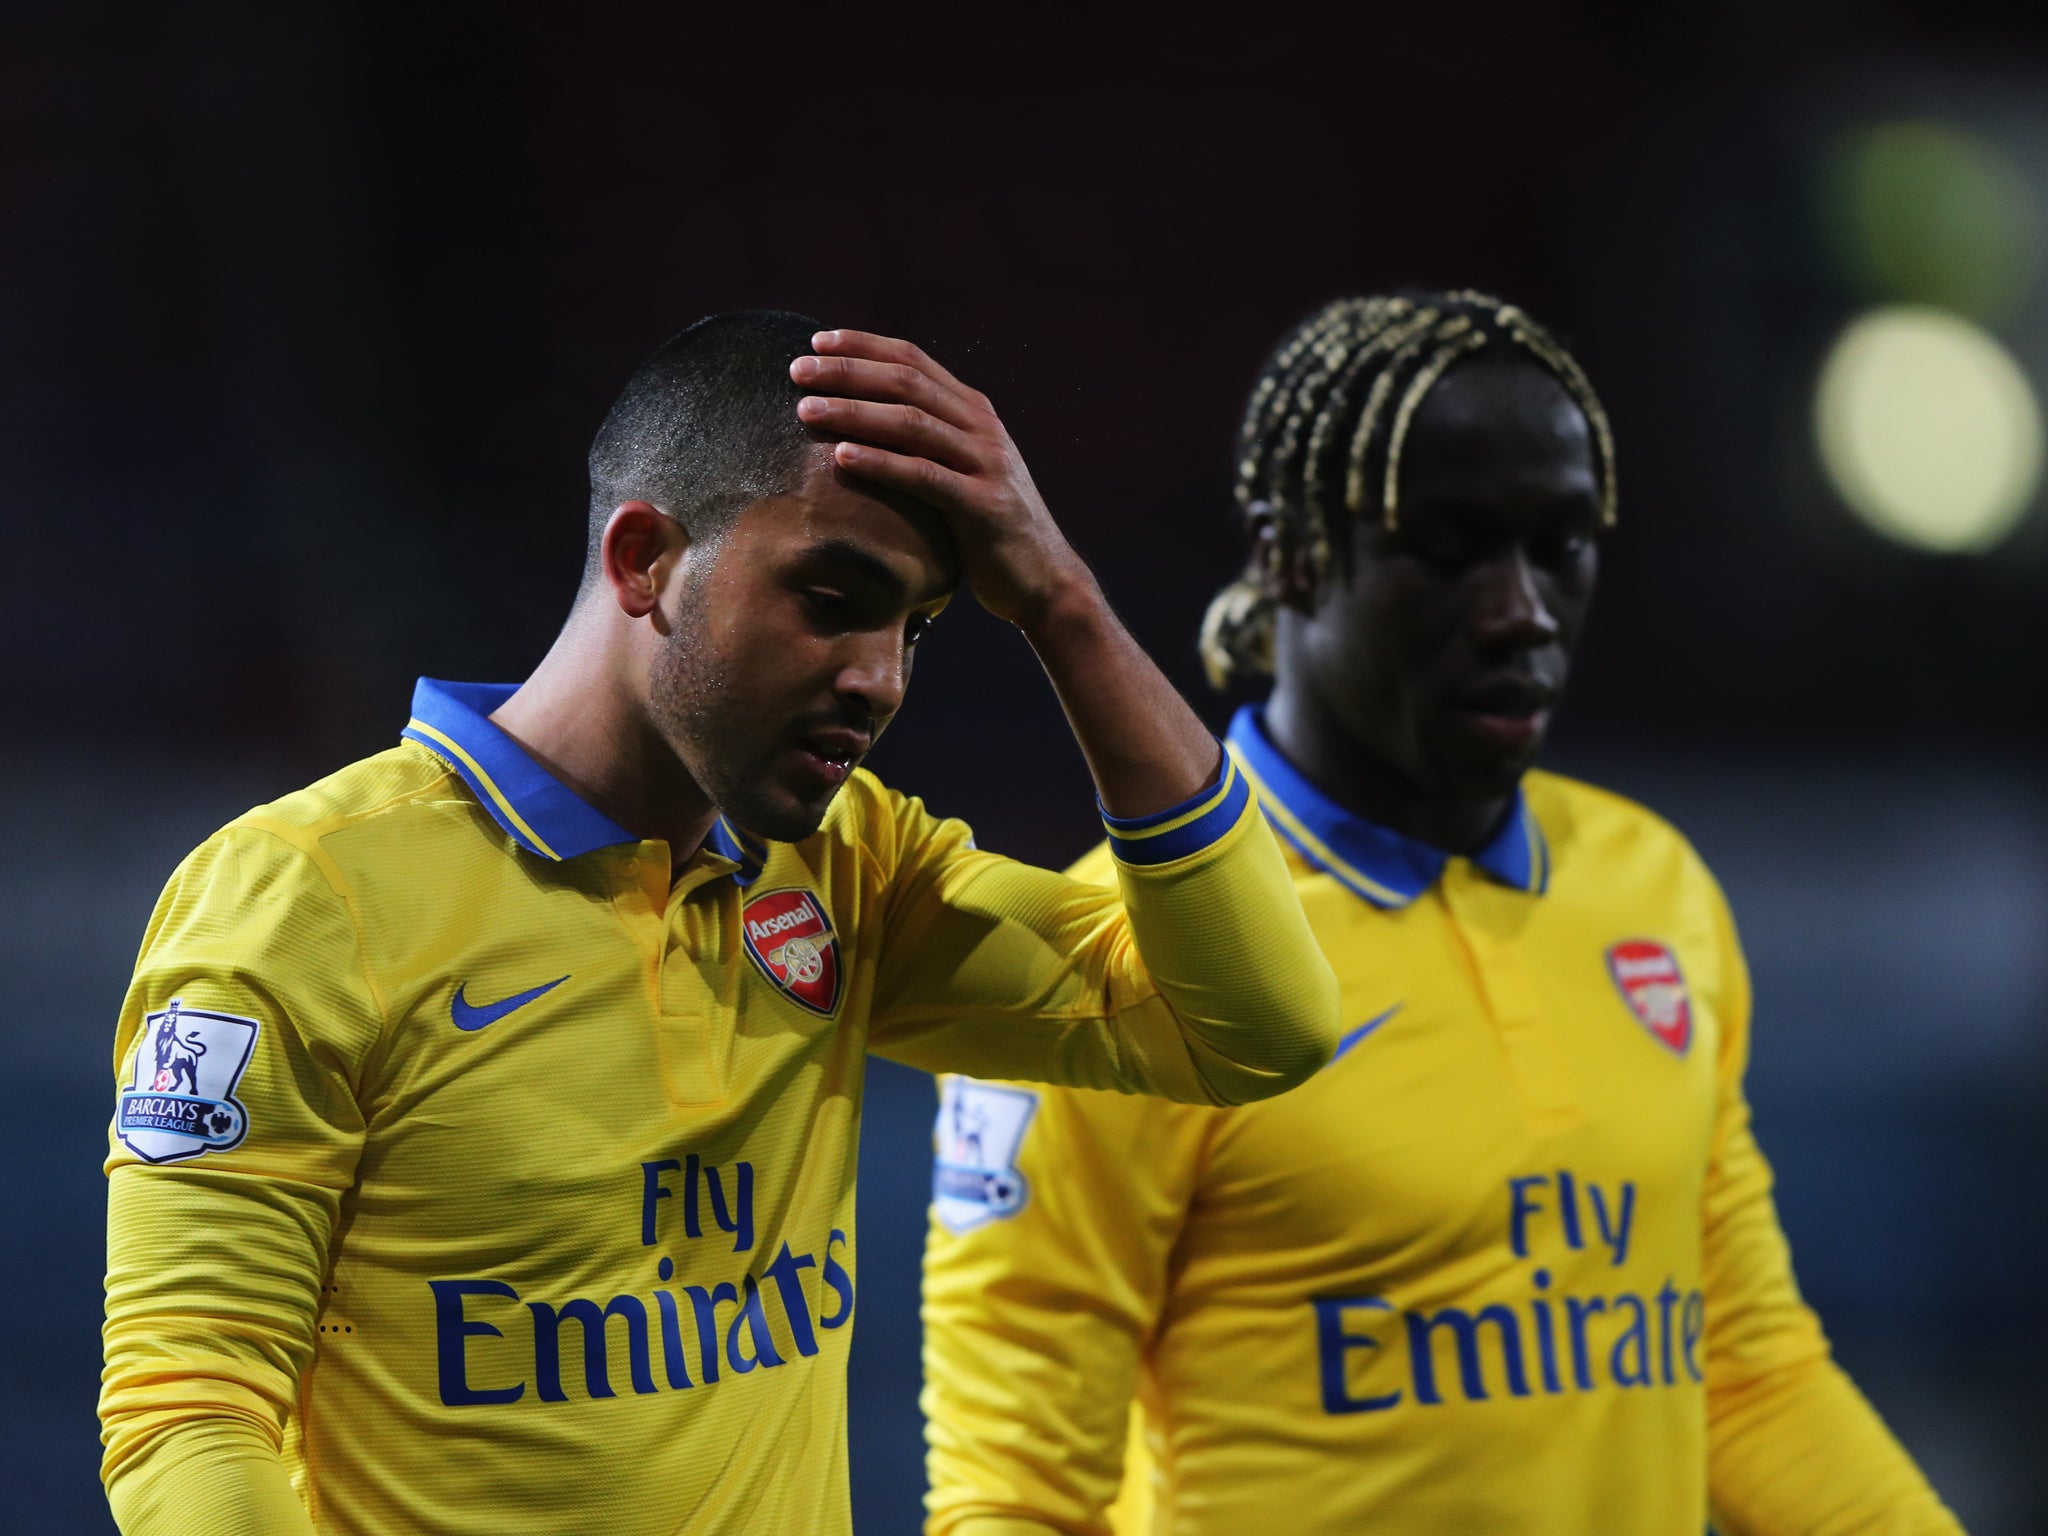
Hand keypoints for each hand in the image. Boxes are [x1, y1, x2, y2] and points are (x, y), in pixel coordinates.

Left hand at [791, 331, 1094, 630]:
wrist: (1043, 579)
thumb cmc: (986, 528)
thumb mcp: (960, 472)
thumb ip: (926, 443)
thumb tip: (861, 424)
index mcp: (975, 412)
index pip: (913, 360)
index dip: (864, 346)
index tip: (816, 342)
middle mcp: (983, 428)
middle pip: (907, 382)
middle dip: (848, 372)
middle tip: (796, 371)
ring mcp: (987, 463)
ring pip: (912, 423)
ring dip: (854, 411)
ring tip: (805, 409)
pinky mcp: (983, 505)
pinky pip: (924, 476)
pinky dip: (880, 462)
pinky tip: (841, 456)